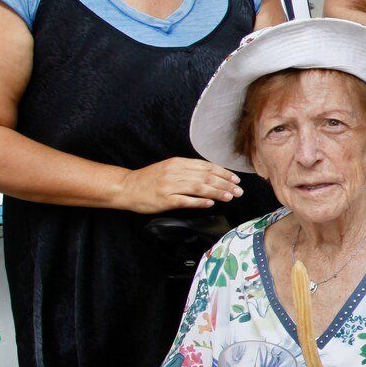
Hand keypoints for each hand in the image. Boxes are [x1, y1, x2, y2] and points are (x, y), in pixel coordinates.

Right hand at [115, 157, 242, 213]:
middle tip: (239, 191)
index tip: (236, 179)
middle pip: (206, 177)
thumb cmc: (149, 179)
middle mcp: (175, 172)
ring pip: (199, 187)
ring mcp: (170, 186)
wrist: (127, 187)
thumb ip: (188, 170)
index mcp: (178, 163)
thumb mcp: (169, 168)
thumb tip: (211, 175)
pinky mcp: (164, 199)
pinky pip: (185, 200)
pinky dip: (200, 201)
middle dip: (225, 184)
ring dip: (217, 192)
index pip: (206, 166)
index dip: (224, 173)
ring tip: (230, 197)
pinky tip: (210, 203)